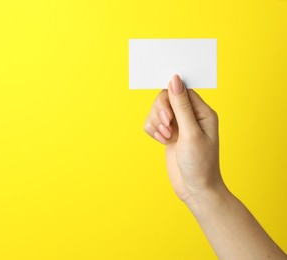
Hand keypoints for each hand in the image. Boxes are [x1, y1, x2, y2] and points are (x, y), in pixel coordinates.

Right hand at [144, 74, 224, 204]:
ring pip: (156, 110)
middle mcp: (190, 115)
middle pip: (165, 98)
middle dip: (161, 113)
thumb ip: (181, 106)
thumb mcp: (190, 133)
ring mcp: (178, 125)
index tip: (167, 116)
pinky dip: (153, 131)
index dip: (169, 98)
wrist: (195, 189)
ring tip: (166, 138)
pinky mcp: (168, 134)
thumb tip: (175, 80)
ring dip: (156, 124)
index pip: (180, 90)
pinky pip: (152, 123)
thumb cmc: (200, 164)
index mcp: (202, 111)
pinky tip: (163, 142)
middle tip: (167, 128)